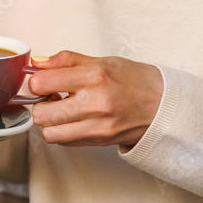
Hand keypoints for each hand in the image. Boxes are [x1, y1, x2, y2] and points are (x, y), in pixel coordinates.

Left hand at [27, 51, 162, 147]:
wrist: (166, 105)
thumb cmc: (135, 80)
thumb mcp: (102, 61)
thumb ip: (65, 61)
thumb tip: (36, 64)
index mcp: (94, 77)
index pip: (41, 83)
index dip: (36, 82)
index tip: (43, 81)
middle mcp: (95, 103)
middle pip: (41, 114)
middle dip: (38, 105)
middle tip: (49, 97)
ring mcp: (98, 126)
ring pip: (50, 133)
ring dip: (49, 122)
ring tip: (61, 110)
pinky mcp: (100, 141)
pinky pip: (65, 141)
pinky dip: (62, 131)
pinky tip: (73, 119)